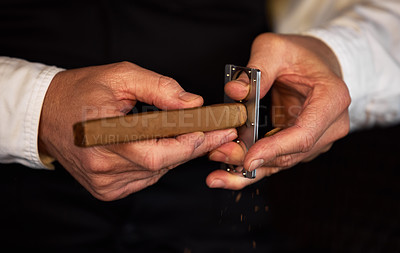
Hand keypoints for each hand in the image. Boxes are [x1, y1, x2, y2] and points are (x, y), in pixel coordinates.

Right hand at [39, 62, 236, 200]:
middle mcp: (104, 167)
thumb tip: (192, 103)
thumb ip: (159, 88)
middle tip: (215, 132)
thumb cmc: (80, 92)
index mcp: (104, 137)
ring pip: (156, 172)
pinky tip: (158, 146)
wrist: (46, 114)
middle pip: (162, 164)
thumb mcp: (120, 77)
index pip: (160, 151)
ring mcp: (104, 182)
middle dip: (191, 147)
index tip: (219, 131)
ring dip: (174, 154)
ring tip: (186, 134)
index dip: (193, 143)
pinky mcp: (105, 189)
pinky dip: (157, 164)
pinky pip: (144, 179)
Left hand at [207, 33, 350, 188]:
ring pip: (281, 164)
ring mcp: (318, 139)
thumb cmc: (299, 54)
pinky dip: (253, 171)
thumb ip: (257, 68)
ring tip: (217, 173)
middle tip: (218, 155)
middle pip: (289, 154)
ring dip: (248, 171)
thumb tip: (235, 91)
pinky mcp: (302, 146)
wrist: (316, 63)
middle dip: (251, 160)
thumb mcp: (276, 48)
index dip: (274, 150)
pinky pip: (277, 162)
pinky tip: (229, 176)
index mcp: (331, 99)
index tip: (248, 159)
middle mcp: (330, 126)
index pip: (303, 135)